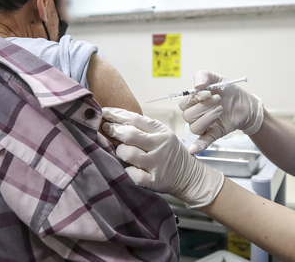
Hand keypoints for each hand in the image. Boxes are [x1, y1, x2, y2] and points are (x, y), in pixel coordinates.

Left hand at [101, 107, 224, 208]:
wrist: (190, 176)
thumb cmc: (171, 153)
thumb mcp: (163, 135)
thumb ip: (144, 128)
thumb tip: (114, 120)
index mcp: (162, 132)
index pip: (136, 119)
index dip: (117, 114)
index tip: (104, 113)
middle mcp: (161, 146)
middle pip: (130, 135)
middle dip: (114, 130)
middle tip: (106, 129)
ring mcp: (158, 164)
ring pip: (128, 154)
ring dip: (120, 152)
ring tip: (121, 152)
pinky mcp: (154, 181)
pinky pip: (132, 174)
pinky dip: (128, 171)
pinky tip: (130, 168)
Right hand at [180, 71, 263, 153]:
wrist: (244, 102)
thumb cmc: (228, 91)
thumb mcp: (216, 78)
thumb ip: (203, 76)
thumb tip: (197, 86)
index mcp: (193, 102)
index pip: (183, 104)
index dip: (195, 99)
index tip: (208, 93)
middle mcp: (195, 115)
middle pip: (188, 116)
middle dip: (205, 107)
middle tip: (219, 100)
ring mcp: (204, 126)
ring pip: (195, 128)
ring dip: (209, 118)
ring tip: (220, 109)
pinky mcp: (213, 134)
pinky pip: (202, 142)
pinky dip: (198, 146)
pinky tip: (194, 149)